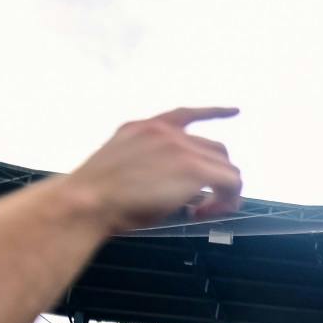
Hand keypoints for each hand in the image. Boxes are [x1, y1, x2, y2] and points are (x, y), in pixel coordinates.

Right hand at [62, 108, 243, 231]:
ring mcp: (181, 148)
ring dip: (223, 191)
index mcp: (144, 127)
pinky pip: (230, 182)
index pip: (187, 114)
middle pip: (214, 149)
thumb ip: (150, 163)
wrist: (88, 200)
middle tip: (204, 203)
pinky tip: (206, 212)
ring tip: (204, 211)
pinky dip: (226, 200)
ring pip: (226, 167)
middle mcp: (166, 132)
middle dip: (216, 175)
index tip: (235, 110)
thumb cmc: (97, 195)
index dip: (214, 112)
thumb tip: (177, 184)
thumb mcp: (122, 165)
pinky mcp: (194, 168)